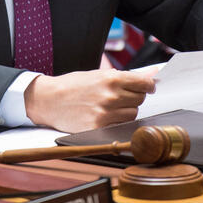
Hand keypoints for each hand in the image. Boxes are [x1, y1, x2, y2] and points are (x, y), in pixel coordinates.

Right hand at [23, 69, 156, 132]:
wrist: (49, 100)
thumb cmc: (73, 85)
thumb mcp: (98, 74)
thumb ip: (125, 76)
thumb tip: (152, 74)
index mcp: (111, 78)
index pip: (144, 84)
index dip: (148, 86)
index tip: (148, 87)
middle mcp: (110, 96)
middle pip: (140, 99)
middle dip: (135, 97)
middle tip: (122, 96)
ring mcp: (105, 114)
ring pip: (133, 114)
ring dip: (126, 110)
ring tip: (111, 106)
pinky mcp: (99, 128)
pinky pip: (120, 126)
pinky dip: (116, 121)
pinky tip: (105, 115)